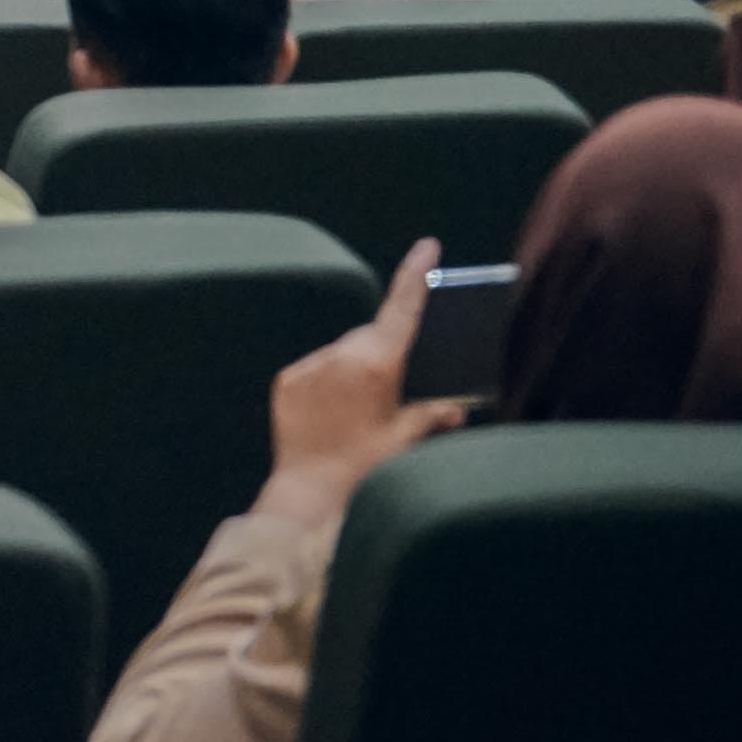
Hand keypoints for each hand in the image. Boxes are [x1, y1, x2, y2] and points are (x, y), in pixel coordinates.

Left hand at [255, 237, 466, 529]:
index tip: (427, 247)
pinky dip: (330, 381)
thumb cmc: (366, 470)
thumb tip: (455, 408)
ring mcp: (309, 367)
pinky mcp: (286, 381)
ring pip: (342, 353)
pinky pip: (316, 369)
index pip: (402, 310)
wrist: (309, 494)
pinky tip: (337, 414)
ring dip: (357, 368)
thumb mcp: (407, 442)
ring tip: (363, 410)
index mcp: (376, 365)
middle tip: (396, 385)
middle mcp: (339, 356)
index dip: (416, 276)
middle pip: (371, 337)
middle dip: (387, 351)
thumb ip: (433, 417)